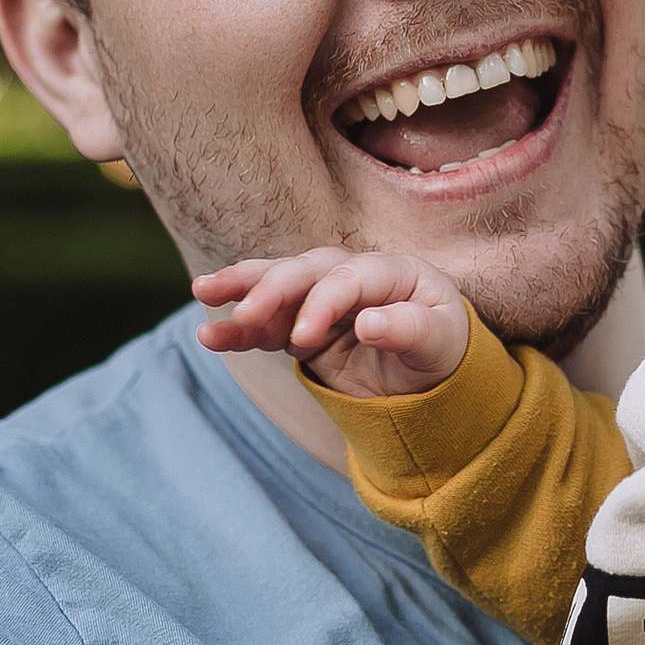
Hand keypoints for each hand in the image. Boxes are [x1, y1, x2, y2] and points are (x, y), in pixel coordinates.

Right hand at [192, 249, 468, 398]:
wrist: (430, 374)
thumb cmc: (441, 350)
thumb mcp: (440, 343)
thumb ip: (410, 330)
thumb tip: (369, 323)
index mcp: (392, 271)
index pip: (349, 278)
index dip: (323, 302)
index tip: (303, 337)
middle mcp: (352, 275)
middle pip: (305, 270)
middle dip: (272, 289)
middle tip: (244, 314)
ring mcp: (323, 298)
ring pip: (277, 287)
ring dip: (241, 291)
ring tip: (204, 294)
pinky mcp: (301, 325)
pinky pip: (266, 323)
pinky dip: (239, 330)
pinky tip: (210, 335)